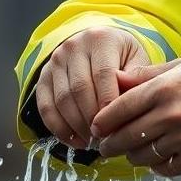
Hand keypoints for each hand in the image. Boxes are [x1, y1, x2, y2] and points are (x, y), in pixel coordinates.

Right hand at [35, 27, 150, 148]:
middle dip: (92, 119)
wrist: (99, 43)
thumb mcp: (136, 59)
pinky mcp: (43, 77)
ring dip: (76, 126)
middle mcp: (73, 46)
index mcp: (100, 38)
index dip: (108, 103)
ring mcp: (55, 61)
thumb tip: (128, 104)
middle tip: (105, 139)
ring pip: (62, 100)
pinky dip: (58, 128)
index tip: (117, 125)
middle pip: (80, 89)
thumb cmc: (122, 55)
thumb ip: (134, 79)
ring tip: (93, 142)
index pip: (103, 74)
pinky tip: (74, 140)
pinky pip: (45, 106)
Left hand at [90, 58, 180, 176]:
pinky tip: (157, 157)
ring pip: (141, 155)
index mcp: (164, 88)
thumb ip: (146, 74)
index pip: (119, 109)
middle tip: (105, 146)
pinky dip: (156, 166)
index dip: (101, 121)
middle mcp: (172, 113)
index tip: (96, 127)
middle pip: (124, 137)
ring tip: (133, 150)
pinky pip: (164, 169)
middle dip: (109, 144)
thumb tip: (115, 79)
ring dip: (132, 155)